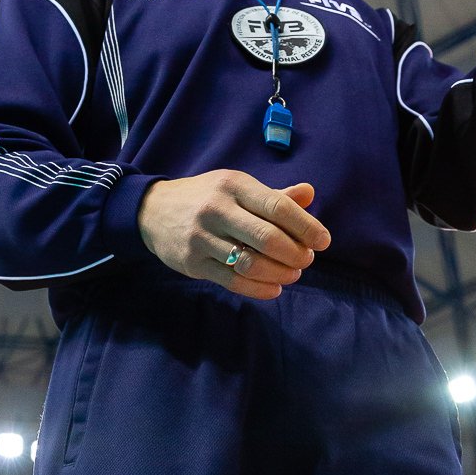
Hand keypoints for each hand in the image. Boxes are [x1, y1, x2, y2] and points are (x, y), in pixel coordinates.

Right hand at [137, 172, 329, 299]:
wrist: (152, 211)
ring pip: (251, 263)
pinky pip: (233, 281)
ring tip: (292, 274)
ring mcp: (202, 238)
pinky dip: (259, 289)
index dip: (306, 227)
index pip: (278, 207)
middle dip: (296, 253)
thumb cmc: (206, 197)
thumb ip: (273, 196)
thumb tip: (309, 193)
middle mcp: (217, 209)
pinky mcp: (193, 263)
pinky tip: (274, 288)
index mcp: (233, 185)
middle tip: (307, 259)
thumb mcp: (237, 187)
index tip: (323, 241)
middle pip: (267, 238)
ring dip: (280, 273)